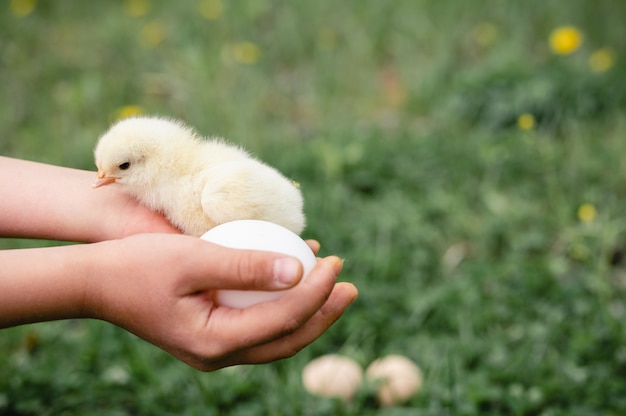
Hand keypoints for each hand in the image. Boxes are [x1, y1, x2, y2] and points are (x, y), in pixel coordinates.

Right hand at [87, 234, 357, 370]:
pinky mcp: (211, 335)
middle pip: (288, 339)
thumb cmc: (138, 265)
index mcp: (216, 342)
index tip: (336, 263)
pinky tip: (294, 281)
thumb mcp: (193, 258)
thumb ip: (245, 265)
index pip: (284, 319)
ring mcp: (215, 349)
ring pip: (277, 338)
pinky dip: (282, 308)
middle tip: (351, 286)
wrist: (97, 282)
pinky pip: (259, 326)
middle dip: (325, 314)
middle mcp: (219, 355)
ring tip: (334, 288)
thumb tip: (299, 270)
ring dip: (308, 314)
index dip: (317, 291)